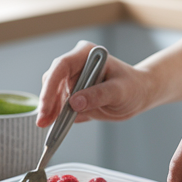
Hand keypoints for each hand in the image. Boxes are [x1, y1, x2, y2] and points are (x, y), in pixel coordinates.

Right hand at [36, 40, 157, 127]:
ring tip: (47, 125)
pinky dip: (55, 115)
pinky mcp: (72, 93)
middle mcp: (76, 65)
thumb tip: (74, 103)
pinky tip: (55, 126)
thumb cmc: (133, 86)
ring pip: (52, 93)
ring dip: (49, 110)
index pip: (61, 66)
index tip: (46, 105)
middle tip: (43, 122)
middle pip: (52, 80)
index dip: (51, 86)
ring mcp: (72, 79)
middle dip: (47, 101)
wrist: (138, 94)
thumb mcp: (119, 91)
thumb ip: (98, 95)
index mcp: (86, 55)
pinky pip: (58, 104)